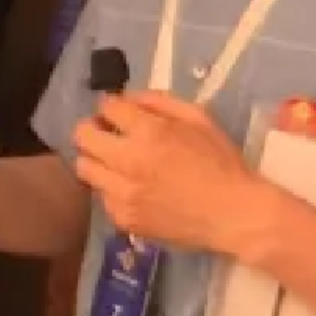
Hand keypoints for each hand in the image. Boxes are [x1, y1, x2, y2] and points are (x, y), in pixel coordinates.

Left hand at [71, 91, 272, 258]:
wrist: (233, 214)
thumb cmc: (222, 163)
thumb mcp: (199, 119)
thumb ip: (159, 102)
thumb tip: (128, 97)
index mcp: (149, 133)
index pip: (106, 107)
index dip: (111, 106)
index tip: (118, 112)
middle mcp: (128, 162)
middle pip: (82, 136)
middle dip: (92, 128)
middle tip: (107, 133)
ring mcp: (121, 193)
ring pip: (84, 167)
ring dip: (97, 159)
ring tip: (116, 162)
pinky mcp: (122, 217)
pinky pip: (102, 196)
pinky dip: (112, 188)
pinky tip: (134, 189)